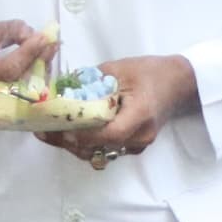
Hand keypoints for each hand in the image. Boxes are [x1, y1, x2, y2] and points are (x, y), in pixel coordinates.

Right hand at [0, 20, 54, 107]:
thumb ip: (10, 31)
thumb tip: (37, 35)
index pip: (8, 70)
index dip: (29, 54)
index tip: (45, 38)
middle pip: (18, 87)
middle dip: (38, 65)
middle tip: (51, 46)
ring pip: (21, 96)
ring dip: (37, 75)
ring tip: (45, 54)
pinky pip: (14, 101)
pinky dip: (28, 84)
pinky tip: (35, 68)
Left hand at [54, 55, 199, 170]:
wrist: (179, 82)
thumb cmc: (151, 72)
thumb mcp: (119, 68)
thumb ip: (91, 80)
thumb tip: (62, 88)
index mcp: (141, 114)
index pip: (111, 133)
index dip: (84, 134)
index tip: (61, 127)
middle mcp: (141, 135)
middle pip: (102, 148)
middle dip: (70, 142)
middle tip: (43, 133)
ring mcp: (139, 144)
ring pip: (102, 153)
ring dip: (76, 146)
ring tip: (50, 134)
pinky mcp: (135, 145)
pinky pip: (108, 149)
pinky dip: (88, 144)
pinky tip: (70, 133)